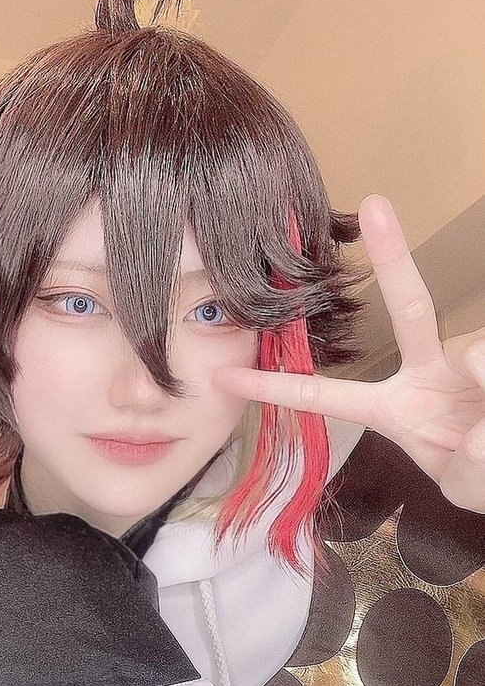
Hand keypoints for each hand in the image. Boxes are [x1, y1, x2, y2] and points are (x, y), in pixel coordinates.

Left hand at [216, 194, 484, 511]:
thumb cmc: (480, 475)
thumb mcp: (464, 482)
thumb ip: (466, 463)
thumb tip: (481, 405)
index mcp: (391, 408)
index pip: (323, 395)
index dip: (274, 387)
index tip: (225, 377)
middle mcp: (427, 372)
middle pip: (410, 308)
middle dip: (393, 256)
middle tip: (376, 203)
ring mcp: (467, 360)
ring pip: (475, 357)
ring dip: (484, 403)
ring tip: (481, 435)